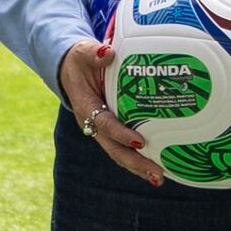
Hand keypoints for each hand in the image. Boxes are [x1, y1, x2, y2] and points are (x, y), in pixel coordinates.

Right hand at [57, 43, 165, 186]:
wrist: (71, 69)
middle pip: (113, 149)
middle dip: (135, 163)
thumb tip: (108, 53)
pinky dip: (139, 158)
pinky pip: (124, 147)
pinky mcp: (111, 130)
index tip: (139, 142)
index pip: (104, 124)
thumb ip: (94, 53)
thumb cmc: (80, 60)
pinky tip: (158, 165)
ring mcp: (102, 129)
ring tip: (159, 177)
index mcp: (85, 106)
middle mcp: (93, 123)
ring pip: (119, 153)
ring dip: (138, 167)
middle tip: (156, 174)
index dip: (121, 134)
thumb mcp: (83, 52)